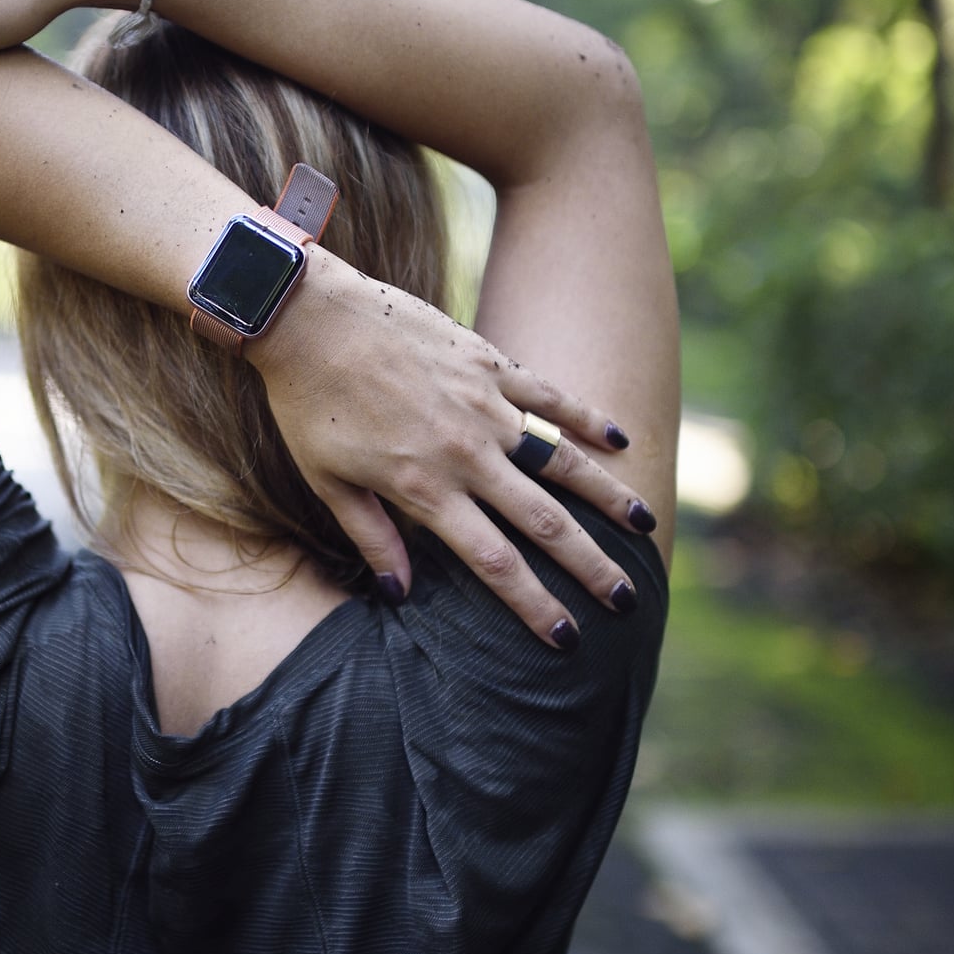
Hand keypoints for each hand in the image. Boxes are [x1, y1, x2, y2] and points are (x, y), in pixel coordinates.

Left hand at [251, 249, 651, 649]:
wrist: (309, 316)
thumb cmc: (309, 403)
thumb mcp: (327, 480)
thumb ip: (371, 536)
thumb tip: (399, 593)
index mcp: (425, 488)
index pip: (494, 562)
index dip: (532, 603)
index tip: (564, 637)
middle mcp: (466, 452)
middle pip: (544, 522)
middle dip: (588, 566)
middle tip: (625, 599)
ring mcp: (483, 405)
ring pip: (561, 459)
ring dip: (606, 496)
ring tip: (644, 526)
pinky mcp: (488, 362)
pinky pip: (549, 395)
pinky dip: (586, 417)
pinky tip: (620, 438)